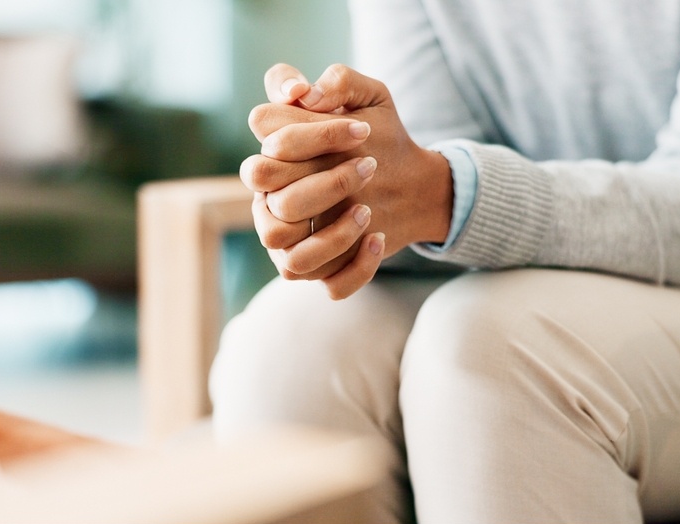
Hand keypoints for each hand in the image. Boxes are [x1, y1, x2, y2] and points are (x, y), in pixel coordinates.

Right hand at [244, 63, 453, 298]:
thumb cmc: (381, 137)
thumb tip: (306, 93)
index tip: (363, 129)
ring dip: (334, 236)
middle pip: (272, 206)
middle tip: (370, 167)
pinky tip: (378, 239)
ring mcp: (295, 244)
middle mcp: (273, 206)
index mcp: (275, 162)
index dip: (312, 137)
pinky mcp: (325, 271)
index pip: (264, 153)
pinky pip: (329, 286)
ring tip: (368, 210)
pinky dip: (357, 267)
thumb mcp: (371, 98)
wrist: (415, 183)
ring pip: (289, 259)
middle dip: (324, 185)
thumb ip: (340, 81)